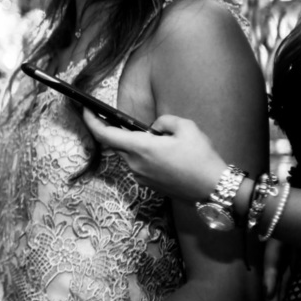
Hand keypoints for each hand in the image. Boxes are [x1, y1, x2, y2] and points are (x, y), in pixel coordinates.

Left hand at [80, 111, 226, 202]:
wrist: (215, 189)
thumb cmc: (201, 158)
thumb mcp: (186, 127)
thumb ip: (163, 121)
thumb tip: (154, 129)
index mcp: (140, 148)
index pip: (105, 134)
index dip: (91, 121)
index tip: (85, 110)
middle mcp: (135, 164)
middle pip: (116, 144)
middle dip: (116, 131)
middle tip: (120, 119)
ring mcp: (141, 177)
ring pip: (129, 155)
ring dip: (135, 144)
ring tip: (157, 138)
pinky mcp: (149, 185)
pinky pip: (139, 165)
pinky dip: (144, 155)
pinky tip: (163, 153)